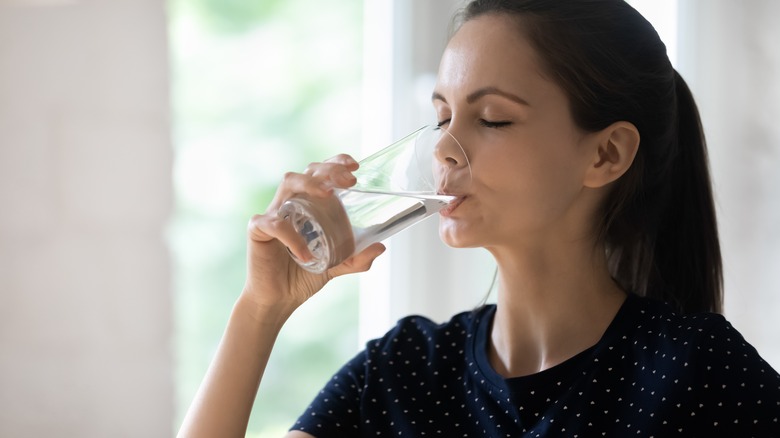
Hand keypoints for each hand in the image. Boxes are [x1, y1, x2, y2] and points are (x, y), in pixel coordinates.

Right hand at [241, 154, 385, 312]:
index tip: (354, 166)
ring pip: (288, 183)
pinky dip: (292, 236)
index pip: (319, 173)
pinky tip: (306, 254)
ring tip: (328, 194)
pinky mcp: (258, 231)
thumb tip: (380, 247)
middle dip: (328, 170)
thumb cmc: (302, 277)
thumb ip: (356, 259)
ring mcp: (273, 214)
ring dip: (310, 184)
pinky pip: (274, 224)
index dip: (335, 163)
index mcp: (307, 206)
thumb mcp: (336, 266)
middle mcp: (290, 204)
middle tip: (349, 181)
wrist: (278, 300)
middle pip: (306, 172)